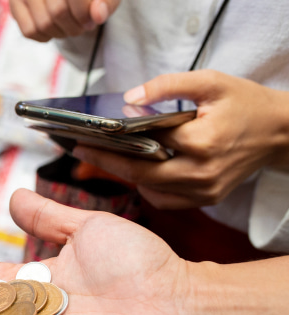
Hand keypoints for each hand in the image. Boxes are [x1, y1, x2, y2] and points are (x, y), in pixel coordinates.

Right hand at [10, 0, 119, 41]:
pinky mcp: (14, 4)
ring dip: (61, 33)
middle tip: (82, 25)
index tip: (91, 20)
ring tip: (70, 25)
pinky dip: (46, 36)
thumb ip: (107, 3)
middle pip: (57, 12)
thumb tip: (97, 15)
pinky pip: (29, 31)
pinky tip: (54, 27)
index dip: (84, 14)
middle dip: (74, 26)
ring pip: (43, 25)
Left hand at [73, 70, 288, 208]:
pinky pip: (165, 200)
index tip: (83, 138)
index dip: (111, 143)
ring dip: (125, 174)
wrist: (279, 131)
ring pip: (150, 189)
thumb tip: (129, 98)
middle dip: (106, 162)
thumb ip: (167, 86)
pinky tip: (136, 170)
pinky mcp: (206, 199)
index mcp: (202, 141)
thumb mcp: (210, 82)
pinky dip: (147, 187)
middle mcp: (201, 172)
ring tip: (102, 156)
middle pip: (140, 173)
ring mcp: (204, 190)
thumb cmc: (244, 103)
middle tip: (79, 150)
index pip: (145, 144)